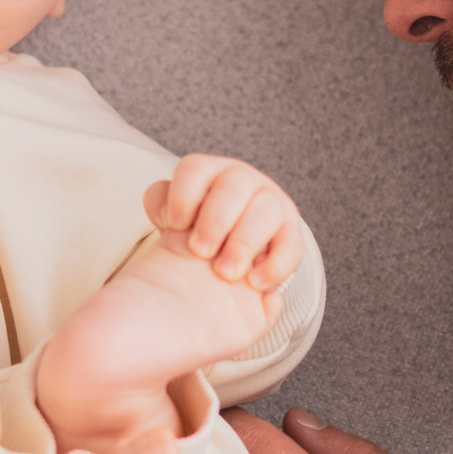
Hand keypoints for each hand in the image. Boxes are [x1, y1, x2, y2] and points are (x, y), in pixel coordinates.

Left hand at [145, 155, 305, 292]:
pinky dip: (274, 266)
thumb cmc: (192, 238)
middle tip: (200, 251)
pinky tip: (254, 284)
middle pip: (234, 186)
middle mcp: (242, 181)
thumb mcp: (173, 221)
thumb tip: (164, 212)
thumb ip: (161, 208)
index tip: (173, 226)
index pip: (195, 169)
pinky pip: (291, 246)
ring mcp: (271, 205)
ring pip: (266, 210)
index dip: (183, 196)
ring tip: (226, 273)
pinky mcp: (291, 235)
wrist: (220, 270)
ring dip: (244, 243)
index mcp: (208, 174)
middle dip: (215, 220)